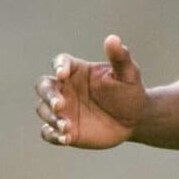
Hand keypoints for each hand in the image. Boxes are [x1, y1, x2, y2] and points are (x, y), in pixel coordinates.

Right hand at [35, 34, 148, 148]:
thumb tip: (113, 39)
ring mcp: (63, 110)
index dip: (59, 66)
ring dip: (51, 118)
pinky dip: (52, 135)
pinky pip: (48, 132)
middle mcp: (65, 88)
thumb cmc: (129, 91)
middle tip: (60, 105)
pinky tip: (65, 139)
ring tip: (67, 127)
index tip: (63, 73)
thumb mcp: (128, 74)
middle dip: (48, 95)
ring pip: (43, 110)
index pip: (60, 62)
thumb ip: (120, 58)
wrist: (135, 119)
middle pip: (44, 86)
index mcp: (76, 71)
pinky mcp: (64, 130)